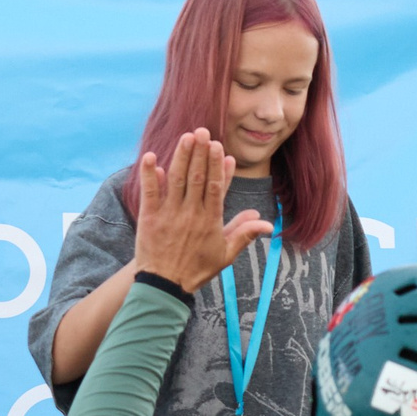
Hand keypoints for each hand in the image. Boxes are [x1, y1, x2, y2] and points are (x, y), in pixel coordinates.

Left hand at [133, 131, 271, 293]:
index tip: (220, 147)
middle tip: (203, 131)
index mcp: (210, 221)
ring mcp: (169, 214)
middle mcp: (191, 214)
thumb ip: (244, 234)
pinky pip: (149, 192)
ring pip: (176, 180)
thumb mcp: (225, 255)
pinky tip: (151, 157)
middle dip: (201, 153)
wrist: (165, 284)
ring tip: (187, 136)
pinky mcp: (150, 217)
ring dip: (182, 156)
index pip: (216, 187)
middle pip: (197, 178)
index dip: (218, 166)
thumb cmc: (197, 268)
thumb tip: (267, 223)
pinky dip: (150, 174)